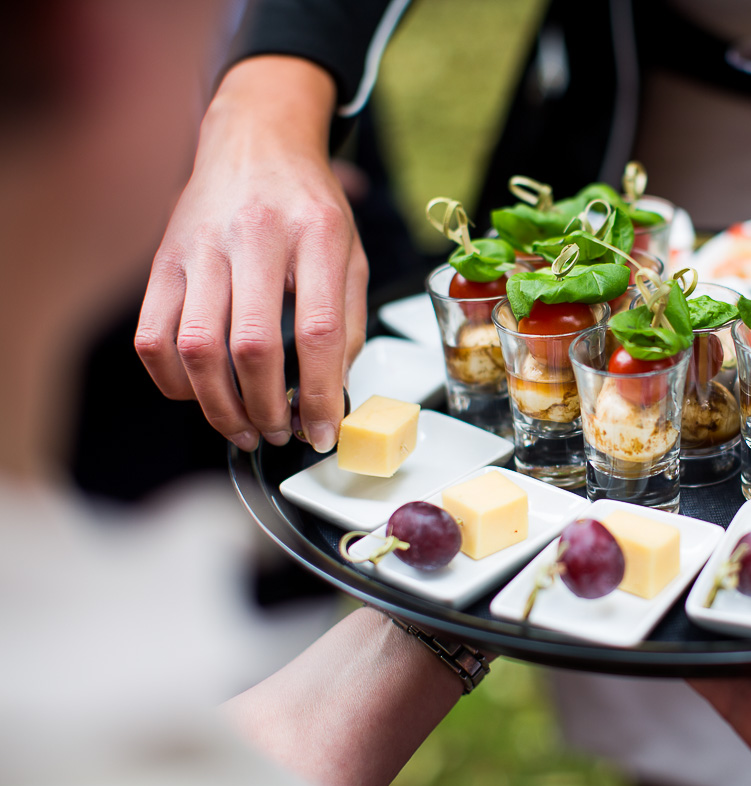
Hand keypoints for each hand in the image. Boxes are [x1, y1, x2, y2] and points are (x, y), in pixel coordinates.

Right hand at [135, 56, 367, 452]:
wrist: (255, 140)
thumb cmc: (308, 205)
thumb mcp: (351, 253)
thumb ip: (348, 322)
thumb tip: (332, 394)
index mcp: (316, 235)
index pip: (316, 331)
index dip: (321, 394)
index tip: (324, 431)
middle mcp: (255, 238)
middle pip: (251, 346)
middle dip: (267, 409)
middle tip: (281, 433)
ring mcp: (201, 247)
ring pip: (197, 348)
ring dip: (220, 406)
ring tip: (245, 428)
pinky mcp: (163, 260)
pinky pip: (153, 336)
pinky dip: (173, 381)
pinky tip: (200, 394)